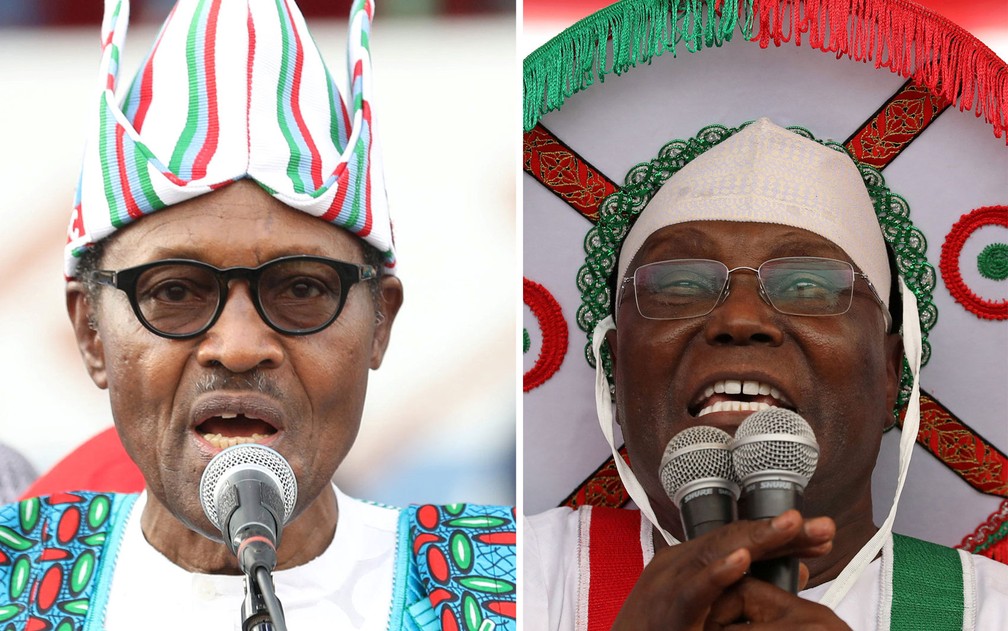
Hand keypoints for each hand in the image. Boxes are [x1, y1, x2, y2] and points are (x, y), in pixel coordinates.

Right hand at [609, 510, 837, 630]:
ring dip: (756, 539)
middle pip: (734, 539)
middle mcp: (678, 565)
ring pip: (716, 553)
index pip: (741, 539)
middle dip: (780, 532)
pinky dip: (717, 574)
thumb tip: (800, 569)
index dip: (782, 536)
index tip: (821, 537)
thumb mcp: (708, 609)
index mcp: (689, 563)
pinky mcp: (667, 612)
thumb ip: (750, 587)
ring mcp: (670, 584)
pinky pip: (694, 590)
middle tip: (822, 527)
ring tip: (790, 526)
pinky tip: (741, 561)